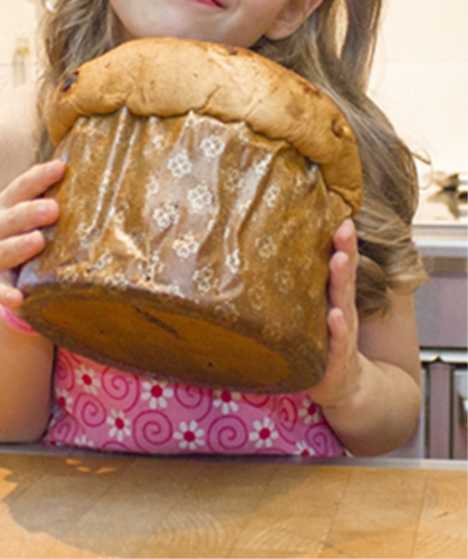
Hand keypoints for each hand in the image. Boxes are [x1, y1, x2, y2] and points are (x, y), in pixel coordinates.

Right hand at [0, 159, 64, 310]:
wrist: (23, 276)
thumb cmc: (42, 235)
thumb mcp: (50, 216)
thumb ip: (66, 198)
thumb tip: (110, 174)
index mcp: (10, 206)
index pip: (20, 187)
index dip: (38, 177)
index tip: (59, 168)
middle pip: (10, 217)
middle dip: (30, 211)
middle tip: (54, 209)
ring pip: (2, 250)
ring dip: (18, 245)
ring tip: (38, 241)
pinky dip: (6, 294)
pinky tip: (18, 298)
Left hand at [308, 218, 363, 409]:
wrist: (344, 386)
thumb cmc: (322, 343)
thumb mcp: (310, 312)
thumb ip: (296, 286)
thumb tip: (258, 253)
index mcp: (332, 299)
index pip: (339, 264)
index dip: (341, 241)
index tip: (340, 217)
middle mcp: (341, 311)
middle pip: (344, 277)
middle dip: (344, 251)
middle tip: (343, 229)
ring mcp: (341, 335)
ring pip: (343, 304)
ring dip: (341, 282)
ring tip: (338, 261)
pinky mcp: (334, 360)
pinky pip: (337, 344)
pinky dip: (337, 330)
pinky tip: (334, 316)